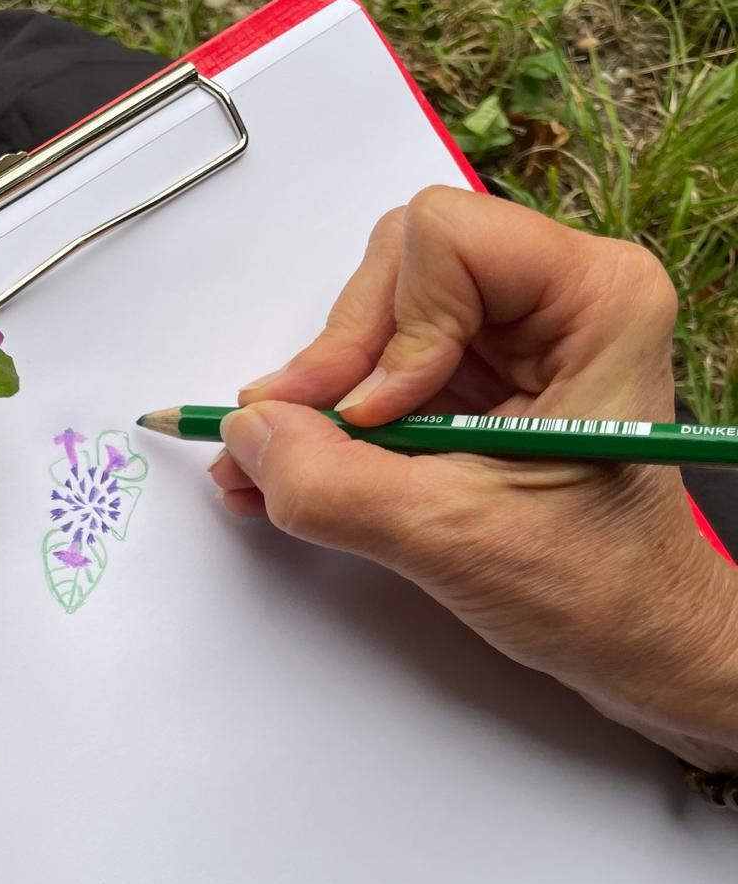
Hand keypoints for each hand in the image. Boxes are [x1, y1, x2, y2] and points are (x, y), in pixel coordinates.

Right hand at [214, 187, 737, 769]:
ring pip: (376, 317)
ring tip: (279, 466)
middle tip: (294, 440)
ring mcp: (515, 336)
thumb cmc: (600, 590)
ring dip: (321, 394)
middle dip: (338, 360)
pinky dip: (330, 419)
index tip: (376, 420)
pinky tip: (292, 468)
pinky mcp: (479, 380)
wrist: (635, 644)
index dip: (392, 327)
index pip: (446, 239)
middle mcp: (559, 296)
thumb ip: (336, 485)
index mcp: (596, 300)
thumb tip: (246, 436)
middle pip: (397, 268)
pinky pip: (379, 366)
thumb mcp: (454, 538)